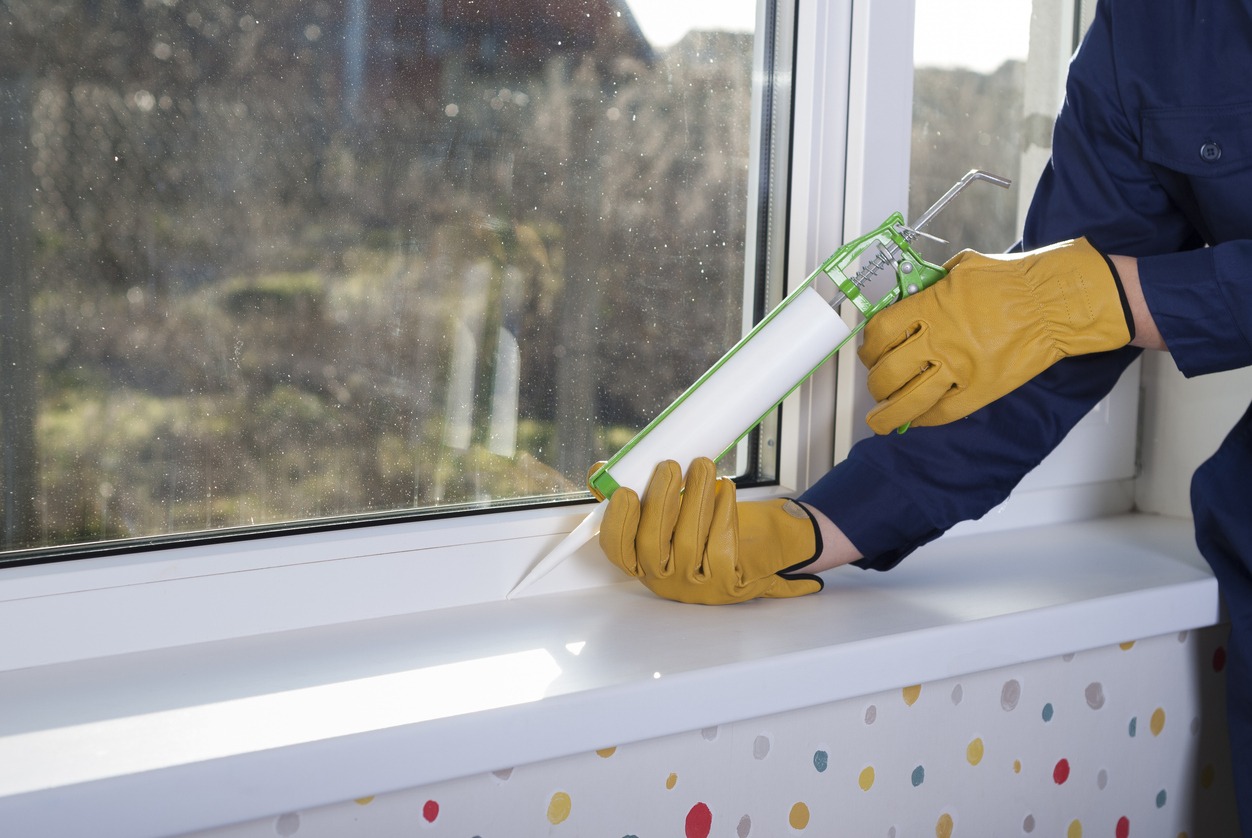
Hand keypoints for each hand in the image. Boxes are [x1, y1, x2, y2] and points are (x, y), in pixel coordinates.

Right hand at [598, 457, 823, 603]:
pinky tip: (726, 489)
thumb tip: (600, 470)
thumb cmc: (698, 532)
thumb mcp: (666, 516)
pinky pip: (721, 544)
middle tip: (670, 466)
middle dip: (660, 500)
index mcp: (641, 561)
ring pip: (689, 540)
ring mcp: (694, 584)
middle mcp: (663, 578)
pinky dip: (724, 512)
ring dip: (696, 497)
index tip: (625, 492)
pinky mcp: (725, 583)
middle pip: (653, 542)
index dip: (618, 523)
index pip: (618, 549)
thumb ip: (636, 493)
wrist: (747, 561)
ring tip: (703, 466)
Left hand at [858, 237, 1133, 433]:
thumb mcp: (962, 268)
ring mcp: (960, 368)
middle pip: (887, 372)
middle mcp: (940, 340)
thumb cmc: (1014, 280)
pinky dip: (925, 420)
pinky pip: (944, 413)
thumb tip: (909, 300)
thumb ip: (931, 286)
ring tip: (879, 420)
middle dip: (875, 382)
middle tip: (877, 383)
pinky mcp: (982, 389)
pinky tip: (915, 421)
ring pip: (909, 401)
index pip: (880, 333)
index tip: (870, 351)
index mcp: (931, 307)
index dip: (869, 346)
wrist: (1056, 302)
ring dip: (888, 414)